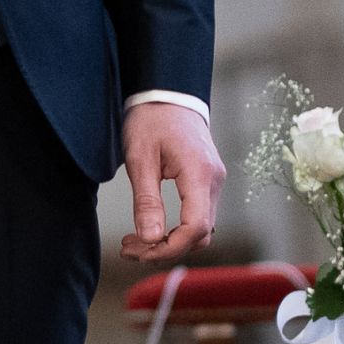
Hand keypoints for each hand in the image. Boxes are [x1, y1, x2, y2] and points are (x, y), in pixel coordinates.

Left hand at [117, 99, 223, 266]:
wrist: (168, 93)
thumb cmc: (152, 119)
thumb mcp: (140, 158)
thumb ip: (147, 201)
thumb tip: (150, 239)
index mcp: (199, 173)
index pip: (195, 228)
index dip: (169, 248)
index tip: (139, 250)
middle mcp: (214, 181)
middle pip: (200, 235)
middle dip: (165, 249)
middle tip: (128, 248)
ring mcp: (215, 182)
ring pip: (201, 230)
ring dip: (170, 242)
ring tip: (134, 240)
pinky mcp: (208, 182)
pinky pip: (199, 216)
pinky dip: (177, 229)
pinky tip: (151, 227)